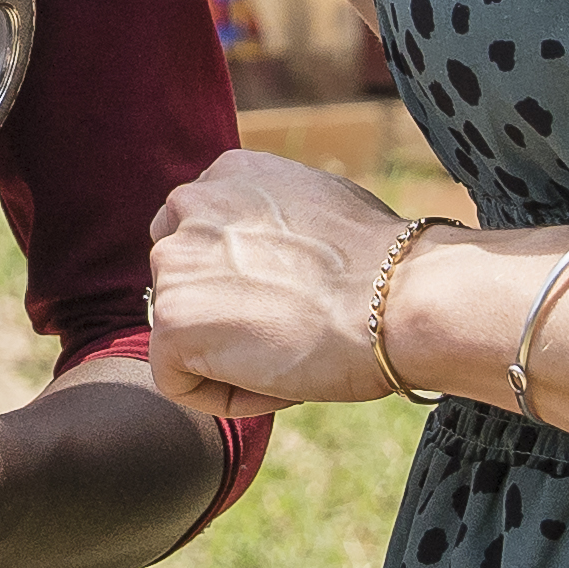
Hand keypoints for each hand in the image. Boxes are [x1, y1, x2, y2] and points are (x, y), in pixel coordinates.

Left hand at [149, 150, 438, 411]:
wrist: (397, 299)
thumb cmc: (385, 265)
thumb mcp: (322, 207)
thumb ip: (275, 220)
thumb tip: (270, 249)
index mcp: (228, 172)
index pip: (202, 237)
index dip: (241, 282)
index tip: (289, 301)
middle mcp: (190, 205)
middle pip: (184, 283)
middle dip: (226, 316)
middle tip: (292, 333)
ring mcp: (174, 263)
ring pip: (181, 332)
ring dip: (228, 356)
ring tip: (292, 356)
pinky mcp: (170, 322)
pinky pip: (177, 380)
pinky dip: (224, 394)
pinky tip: (276, 383)